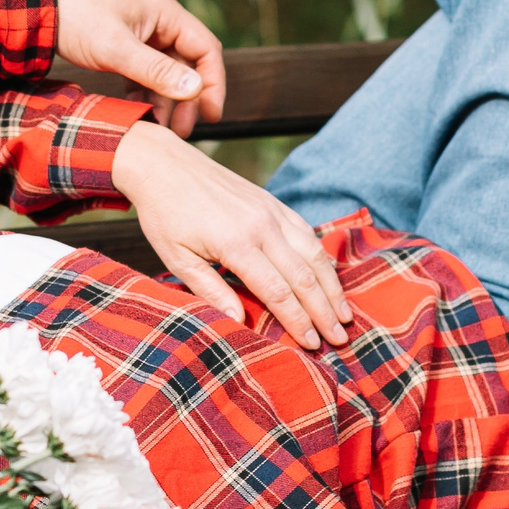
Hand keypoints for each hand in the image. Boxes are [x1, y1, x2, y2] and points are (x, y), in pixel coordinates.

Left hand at [53, 0, 225, 136]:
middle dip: (188, 98)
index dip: (213, 84)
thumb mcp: (116, 48)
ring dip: (166, 99)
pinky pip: (145, 72)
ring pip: (166, 72)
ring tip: (160, 128)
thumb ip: (156, 71)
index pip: (205, 49)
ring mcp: (141, 32)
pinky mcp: (123, 44)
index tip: (209, 116)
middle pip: (188, 64)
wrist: (33, 7)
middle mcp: (158, 20)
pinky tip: (141, 112)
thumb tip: (196, 90)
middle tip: (181, 131)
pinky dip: (146, 92)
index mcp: (165, 12)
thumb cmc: (75, 18)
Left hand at [113, 121, 348, 347]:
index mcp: (236, 243)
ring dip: (332, 287)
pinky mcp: (272, 202)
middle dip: (324, 311)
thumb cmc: (164, 213)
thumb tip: (239, 321)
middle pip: (304, 277)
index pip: (278, 292)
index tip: (313, 345)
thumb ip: (209, 290)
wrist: (165, 164)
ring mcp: (270, 211)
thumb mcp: (176, 258)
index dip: (299, 322)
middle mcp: (261, 226)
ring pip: (313, 253)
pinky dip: (321, 258)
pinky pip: (306, 232)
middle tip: (339, 339)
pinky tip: (328, 277)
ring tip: (344, 313)